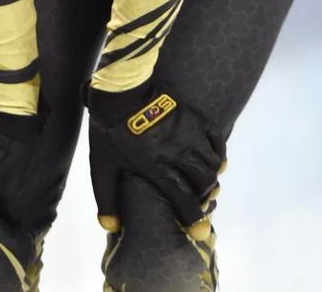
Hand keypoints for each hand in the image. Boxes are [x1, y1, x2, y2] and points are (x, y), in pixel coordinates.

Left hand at [86, 83, 225, 238]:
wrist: (120, 90)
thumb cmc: (110, 129)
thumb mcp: (102, 166)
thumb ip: (106, 198)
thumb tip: (110, 227)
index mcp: (158, 167)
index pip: (185, 200)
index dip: (195, 218)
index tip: (200, 231)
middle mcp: (179, 153)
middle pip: (204, 182)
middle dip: (204, 197)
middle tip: (198, 202)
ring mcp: (189, 133)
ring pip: (212, 163)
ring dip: (211, 176)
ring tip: (204, 182)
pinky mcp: (194, 116)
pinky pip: (216, 138)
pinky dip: (218, 152)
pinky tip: (214, 158)